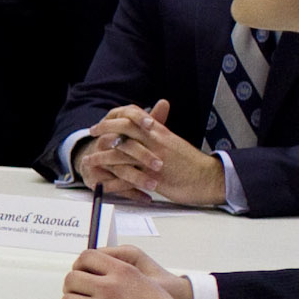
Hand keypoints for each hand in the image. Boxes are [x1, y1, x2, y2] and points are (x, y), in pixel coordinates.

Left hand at [59, 243, 192, 298]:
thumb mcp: (143, 279)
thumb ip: (119, 272)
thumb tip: (95, 270)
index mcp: (122, 271)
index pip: (86, 257)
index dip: (80, 265)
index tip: (83, 273)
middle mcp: (108, 287)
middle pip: (71, 278)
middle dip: (72, 286)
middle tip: (79, 294)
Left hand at [82, 102, 226, 207]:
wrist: (210, 178)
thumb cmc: (194, 164)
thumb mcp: (175, 145)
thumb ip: (161, 136)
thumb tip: (151, 130)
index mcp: (161, 133)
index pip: (136, 117)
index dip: (118, 117)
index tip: (106, 120)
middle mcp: (156, 141)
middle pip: (125, 128)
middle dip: (105, 129)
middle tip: (92, 133)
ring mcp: (154, 158)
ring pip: (122, 151)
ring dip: (102, 155)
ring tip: (89, 160)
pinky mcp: (153, 176)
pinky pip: (128, 175)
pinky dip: (112, 177)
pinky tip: (102, 181)